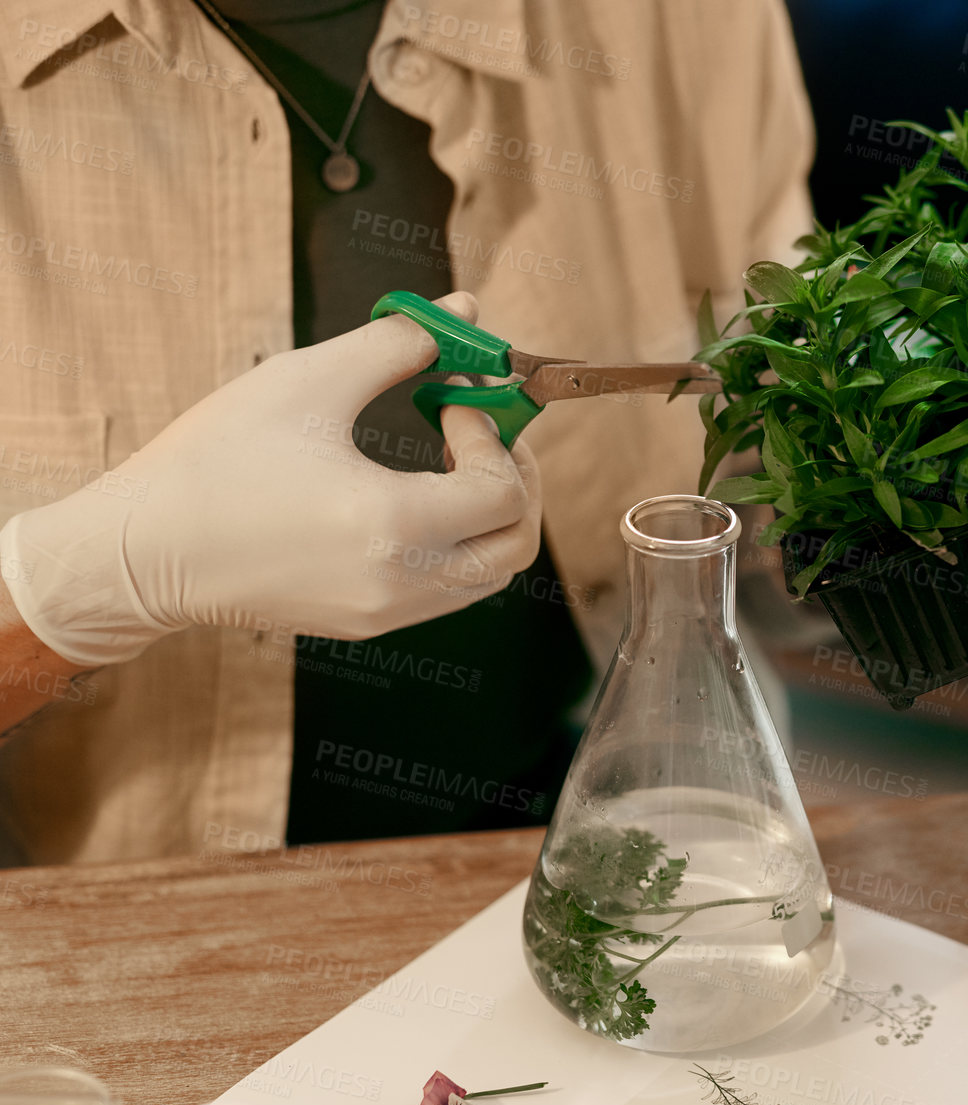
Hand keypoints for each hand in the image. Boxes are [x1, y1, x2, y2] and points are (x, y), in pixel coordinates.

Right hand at [0, 292, 542, 666]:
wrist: (142, 553)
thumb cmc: (214, 461)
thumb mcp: (307, 382)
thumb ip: (398, 343)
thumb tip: (463, 311)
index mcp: (391, 526)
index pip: (504, 494)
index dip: (497, 437)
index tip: (454, 399)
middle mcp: (400, 583)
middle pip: (515, 546)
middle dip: (517, 481)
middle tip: (483, 430)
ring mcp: (386, 611)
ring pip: (488, 573)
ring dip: (491, 514)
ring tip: (453, 457)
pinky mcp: (368, 622)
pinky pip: (449, 589)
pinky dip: (458, 541)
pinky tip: (417, 492)